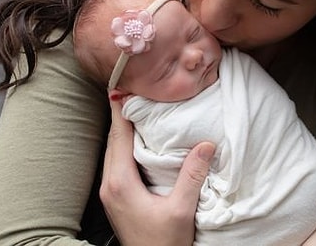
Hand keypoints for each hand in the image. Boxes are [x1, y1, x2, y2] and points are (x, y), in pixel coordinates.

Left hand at [100, 99, 215, 245]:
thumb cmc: (163, 244)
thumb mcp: (181, 210)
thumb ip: (192, 175)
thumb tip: (206, 145)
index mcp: (120, 182)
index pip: (119, 136)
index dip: (122, 109)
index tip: (123, 86)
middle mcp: (110, 184)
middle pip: (113, 139)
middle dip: (123, 113)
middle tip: (134, 90)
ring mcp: (110, 192)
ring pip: (114, 150)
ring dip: (124, 129)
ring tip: (137, 109)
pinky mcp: (116, 197)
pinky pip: (117, 161)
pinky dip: (125, 144)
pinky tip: (139, 141)